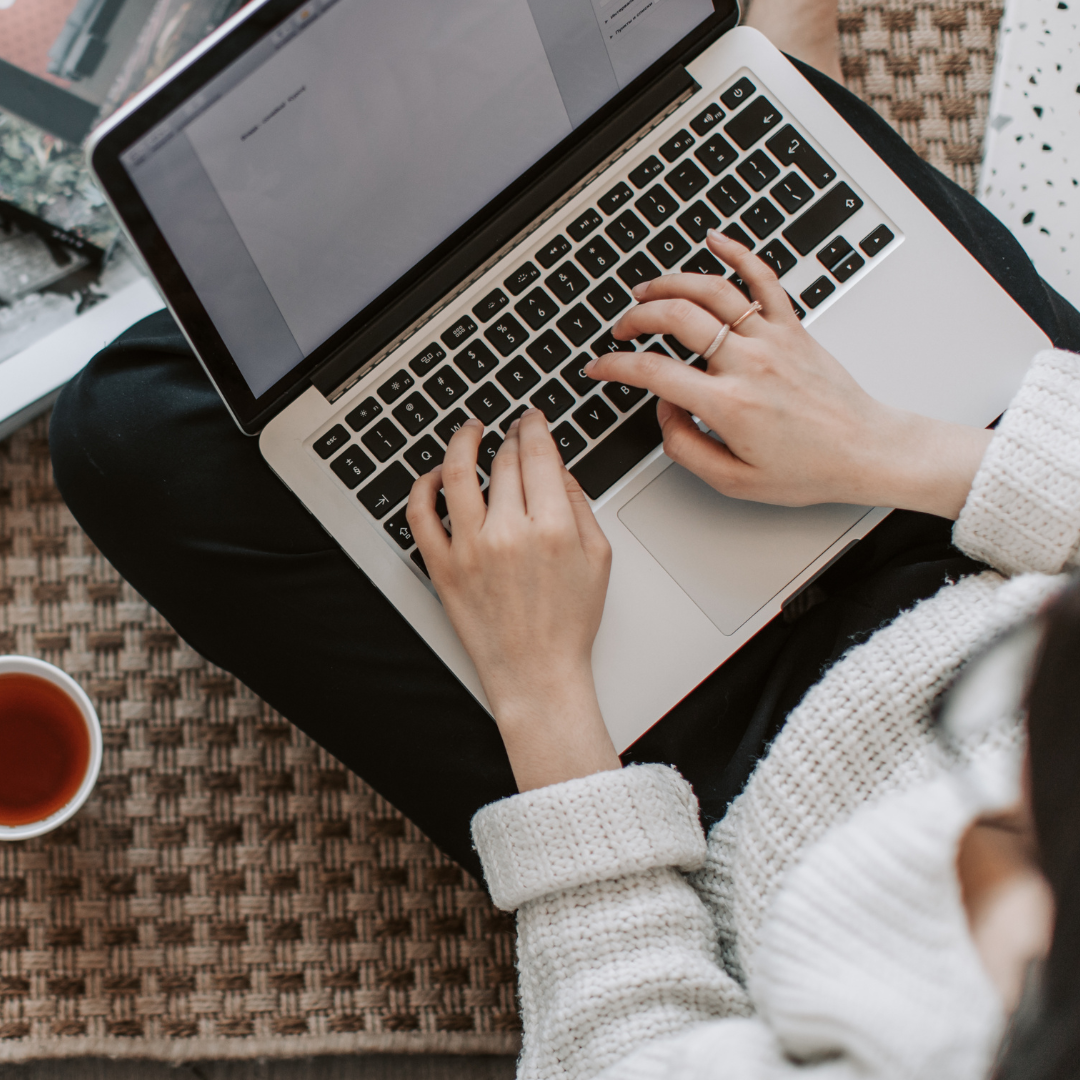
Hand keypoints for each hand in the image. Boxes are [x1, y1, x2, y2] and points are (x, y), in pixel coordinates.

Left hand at [406, 410, 619, 791]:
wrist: (537, 674)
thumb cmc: (569, 623)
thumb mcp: (597, 558)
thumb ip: (579, 505)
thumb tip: (557, 468)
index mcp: (552, 527)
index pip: (538, 454)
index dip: (534, 427)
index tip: (532, 419)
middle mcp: (508, 533)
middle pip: (503, 461)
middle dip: (509, 437)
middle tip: (511, 430)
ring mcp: (470, 549)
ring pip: (458, 473)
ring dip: (462, 442)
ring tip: (469, 431)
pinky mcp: (442, 568)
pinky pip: (420, 515)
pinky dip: (424, 487)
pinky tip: (435, 475)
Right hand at [587, 231, 990, 518]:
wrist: (866, 451)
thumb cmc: (809, 468)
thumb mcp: (734, 481)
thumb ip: (685, 448)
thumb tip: (665, 411)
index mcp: (730, 405)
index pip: (654, 373)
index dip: (615, 368)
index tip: (599, 368)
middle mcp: (749, 363)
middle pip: (677, 318)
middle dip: (636, 318)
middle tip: (622, 330)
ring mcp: (773, 339)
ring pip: (712, 290)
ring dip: (671, 283)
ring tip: (647, 290)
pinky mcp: (793, 327)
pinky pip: (763, 279)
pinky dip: (738, 252)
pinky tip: (715, 239)